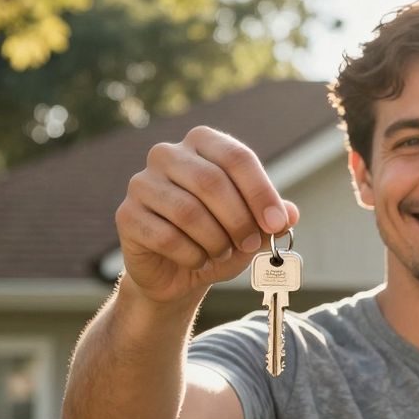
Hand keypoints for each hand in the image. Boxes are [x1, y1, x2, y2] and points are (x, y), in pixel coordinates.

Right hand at [115, 126, 300, 305]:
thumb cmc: (218, 240)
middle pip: (211, 182)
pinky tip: (197, 260)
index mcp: (202, 144)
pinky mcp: (127, 215)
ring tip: (221, 252)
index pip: (236, 157)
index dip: (261, 192)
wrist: (177, 273)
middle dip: (239, 220)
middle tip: (250, 245)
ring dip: (215, 241)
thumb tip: (291, 212)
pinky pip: (166, 237)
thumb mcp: (252, 229)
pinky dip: (192, 255)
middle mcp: (167, 155)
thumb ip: (272, 217)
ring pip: (188, 211)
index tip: (277, 224)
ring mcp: (142, 183)